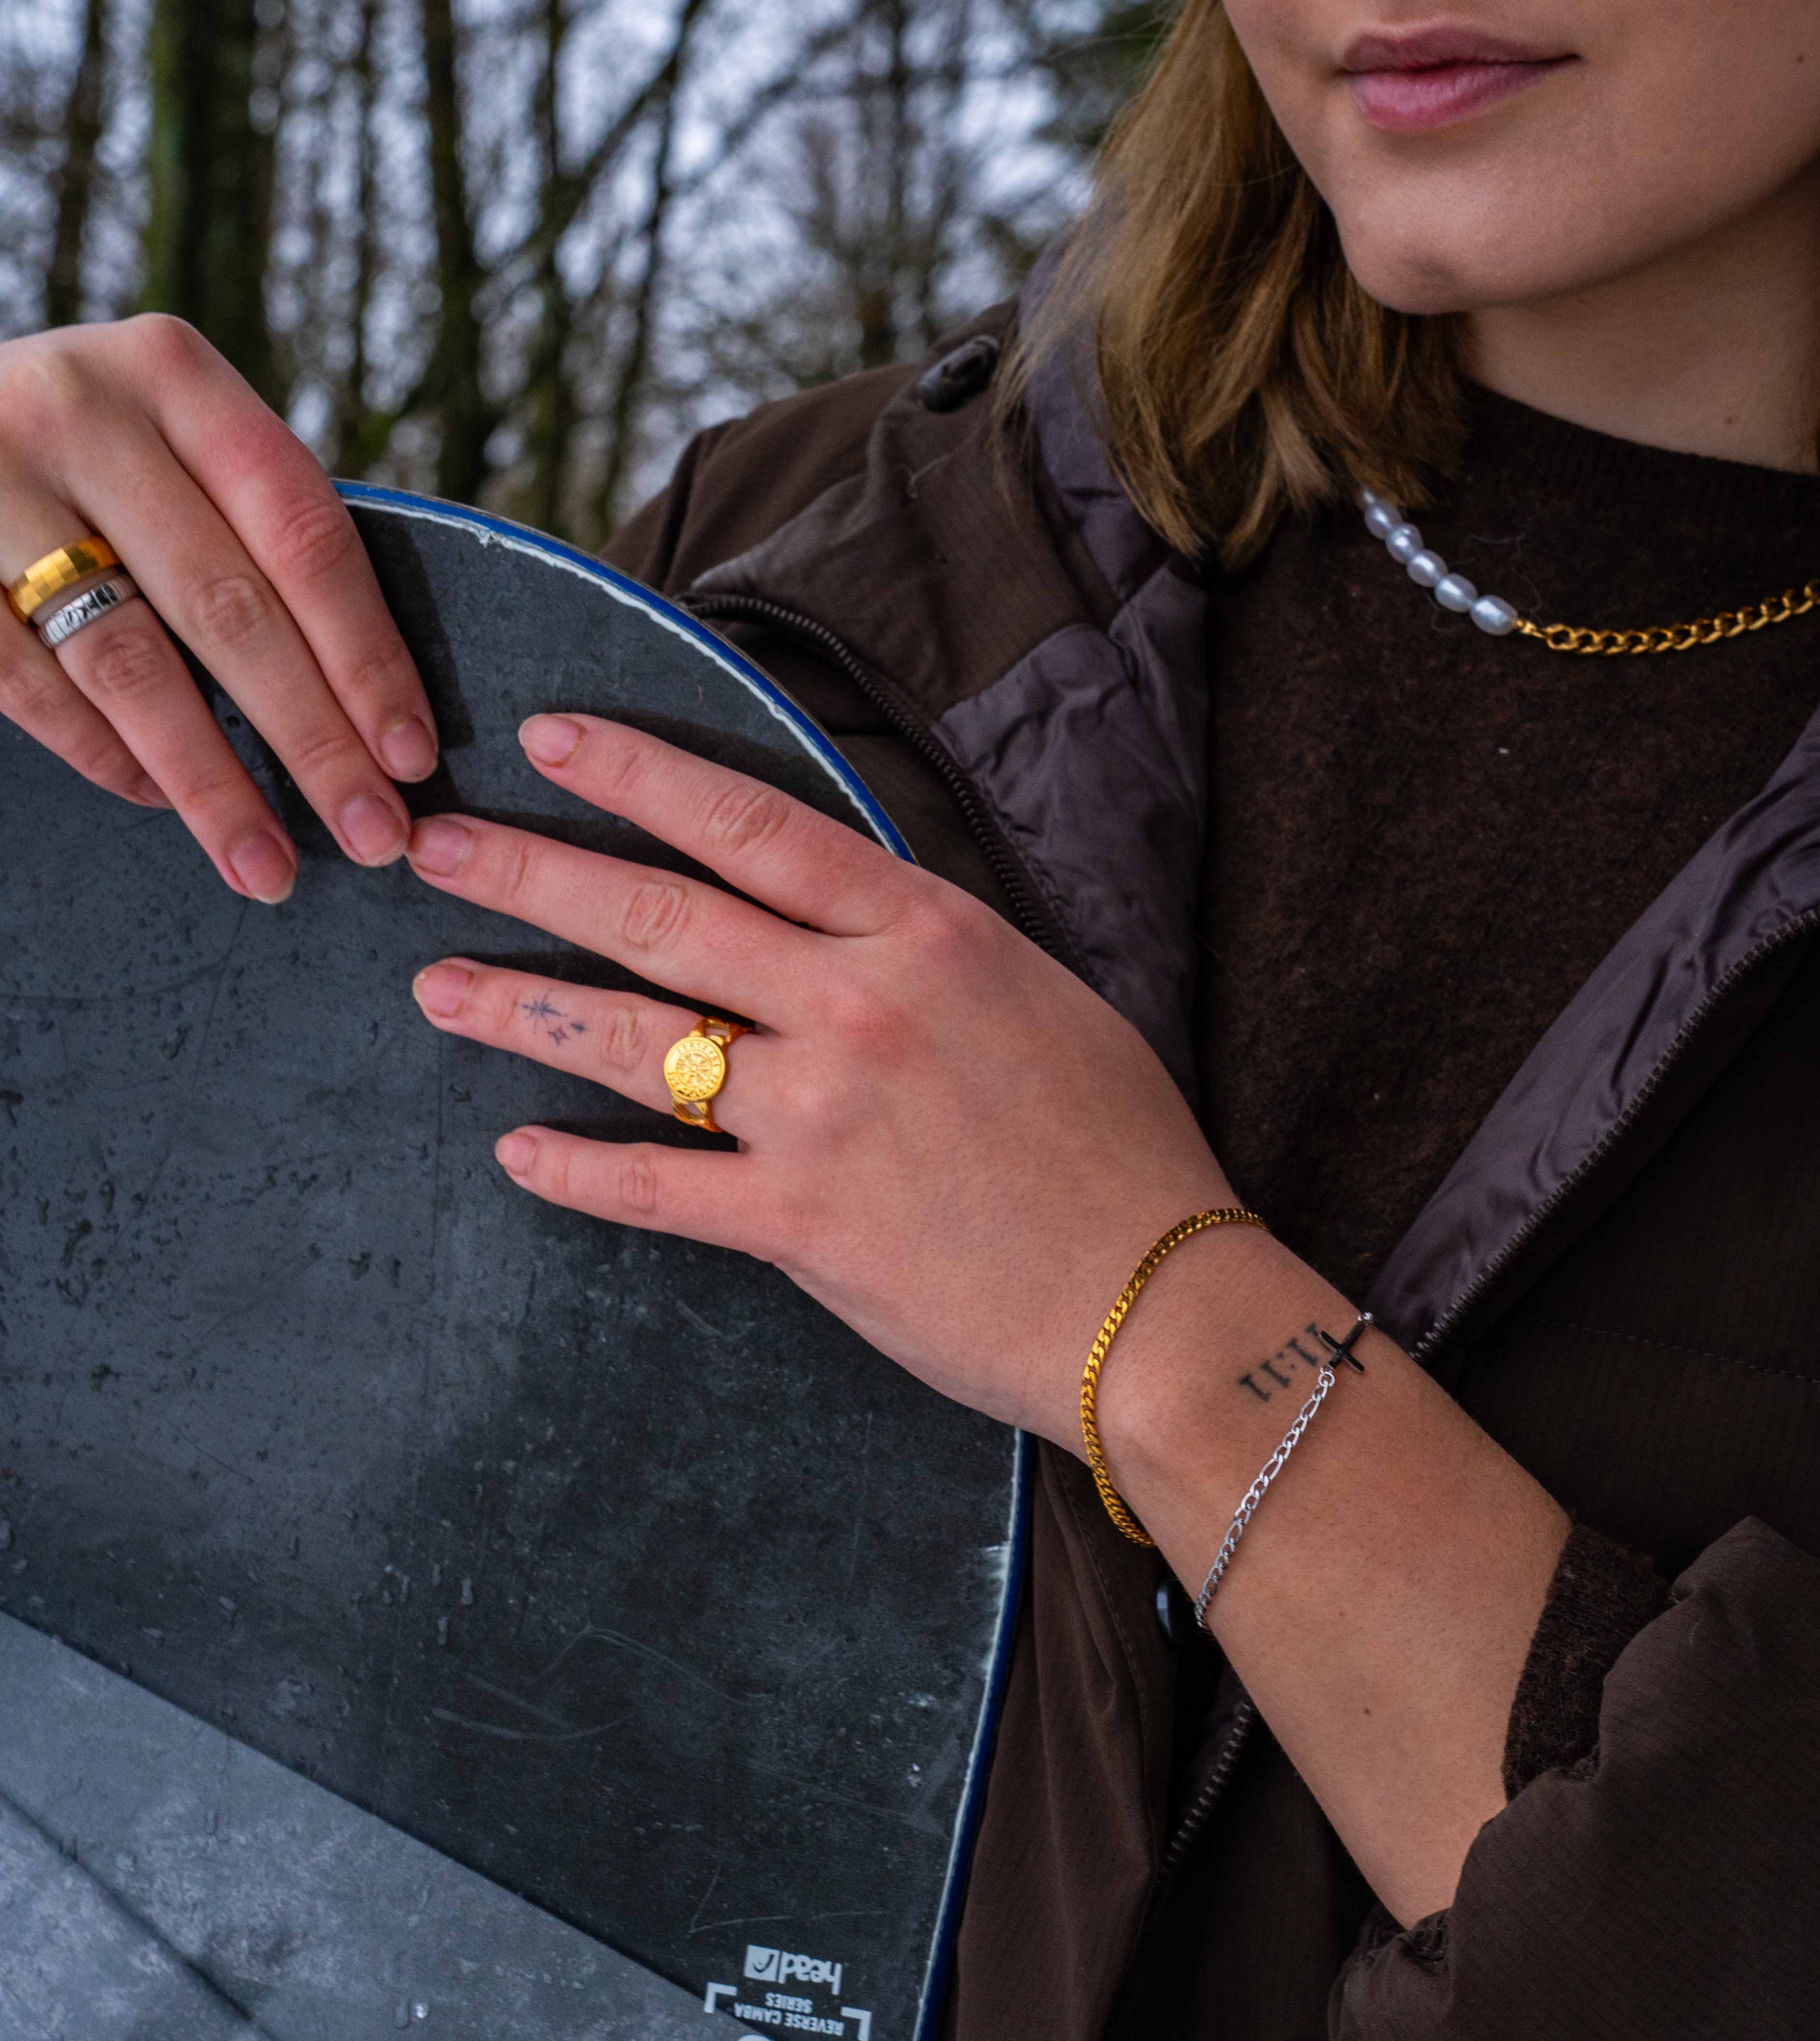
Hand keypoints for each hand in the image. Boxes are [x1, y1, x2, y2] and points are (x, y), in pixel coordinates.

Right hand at [0, 317, 437, 900]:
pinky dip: (106, 757)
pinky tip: (163, 805)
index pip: (304, 534)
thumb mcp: (167, 444)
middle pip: (230, 607)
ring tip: (272, 868)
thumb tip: (372, 705)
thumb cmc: (82, 453)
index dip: (366, 655)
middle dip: (313, 740)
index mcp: (174, 374)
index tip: (413, 755)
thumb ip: (250, 530)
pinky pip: (35, 686)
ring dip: (212, 783)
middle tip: (373, 836)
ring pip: (129, 664)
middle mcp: (82, 411)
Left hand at [405, 712, 1235, 1440]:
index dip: (641, 774)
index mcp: (924, 934)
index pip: (753, 826)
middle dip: (536, 875)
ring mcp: (824, 1116)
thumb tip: (832, 921)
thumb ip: (921, 950)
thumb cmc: (1118, 1144)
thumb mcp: (1034, 996)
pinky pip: (657, 1191)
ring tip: (438, 987)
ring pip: (640, 1043)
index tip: (553, 740)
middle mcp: (859, 1007)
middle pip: (664, 917)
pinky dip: (577, 1172)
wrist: (1162, 1300)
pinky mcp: (803, 1226)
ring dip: (524, 1011)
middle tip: (436, 847)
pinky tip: (515, 1153)